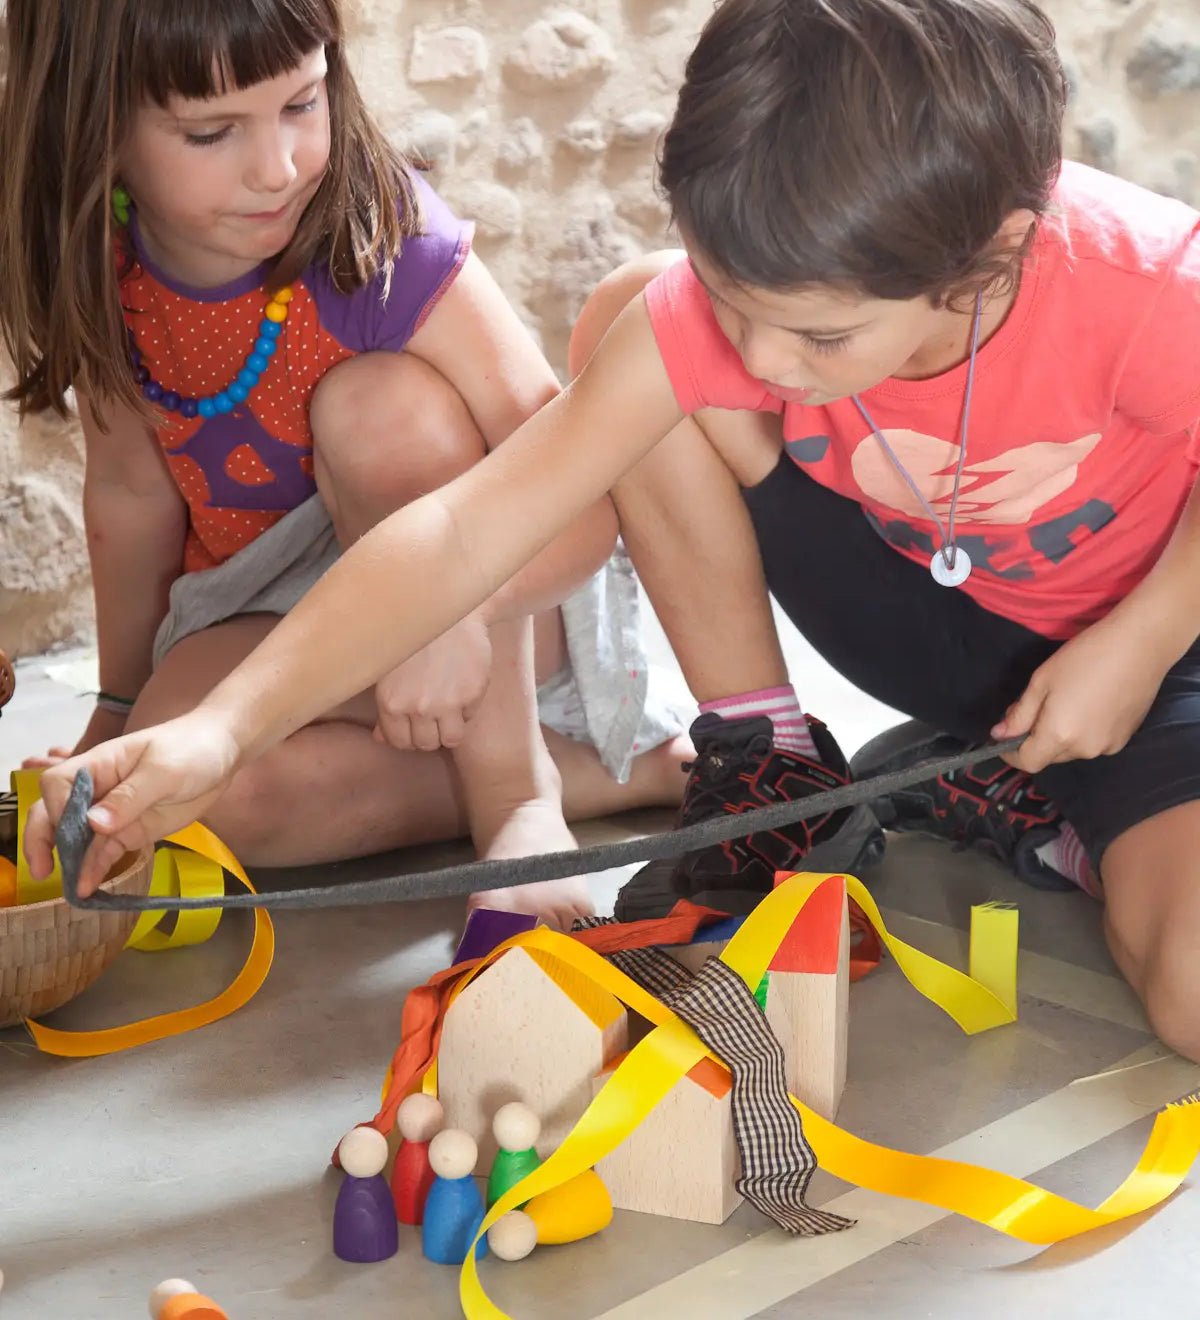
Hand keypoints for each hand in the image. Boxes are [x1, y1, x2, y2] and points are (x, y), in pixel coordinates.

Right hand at [23, 709, 242, 897]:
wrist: (223, 754)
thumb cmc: (191, 749)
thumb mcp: (164, 770)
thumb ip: (129, 796)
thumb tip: (94, 823)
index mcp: (99, 764)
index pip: (58, 785)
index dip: (58, 809)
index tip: (74, 829)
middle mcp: (97, 790)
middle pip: (54, 812)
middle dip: (43, 840)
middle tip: (43, 870)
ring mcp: (112, 814)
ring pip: (77, 839)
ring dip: (70, 862)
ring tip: (72, 889)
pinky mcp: (129, 832)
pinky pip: (104, 853)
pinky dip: (94, 869)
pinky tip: (88, 888)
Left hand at [373, 613, 492, 752]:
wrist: (451, 610)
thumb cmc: (415, 639)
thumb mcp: (389, 671)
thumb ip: (385, 708)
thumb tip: (380, 739)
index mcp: (390, 701)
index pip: (400, 742)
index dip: (409, 736)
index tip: (416, 724)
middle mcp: (416, 706)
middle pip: (426, 744)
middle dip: (430, 733)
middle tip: (434, 713)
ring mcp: (446, 702)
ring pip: (451, 739)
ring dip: (450, 728)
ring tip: (449, 708)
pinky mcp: (471, 694)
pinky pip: (469, 717)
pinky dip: (467, 708)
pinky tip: (461, 686)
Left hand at [992, 615, 1166, 773]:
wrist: (1139, 646)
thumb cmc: (1084, 658)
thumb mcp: (1041, 682)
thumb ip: (1019, 715)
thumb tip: (999, 735)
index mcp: (1060, 735)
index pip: (1028, 762)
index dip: (1011, 754)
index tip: (1003, 738)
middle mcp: (1085, 749)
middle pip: (1050, 755)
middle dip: (1036, 739)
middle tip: (1035, 707)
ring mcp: (1108, 746)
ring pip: (1072, 750)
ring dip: (1061, 735)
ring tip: (1065, 702)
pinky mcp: (1125, 738)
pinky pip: (1093, 743)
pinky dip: (1083, 732)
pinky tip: (1089, 705)